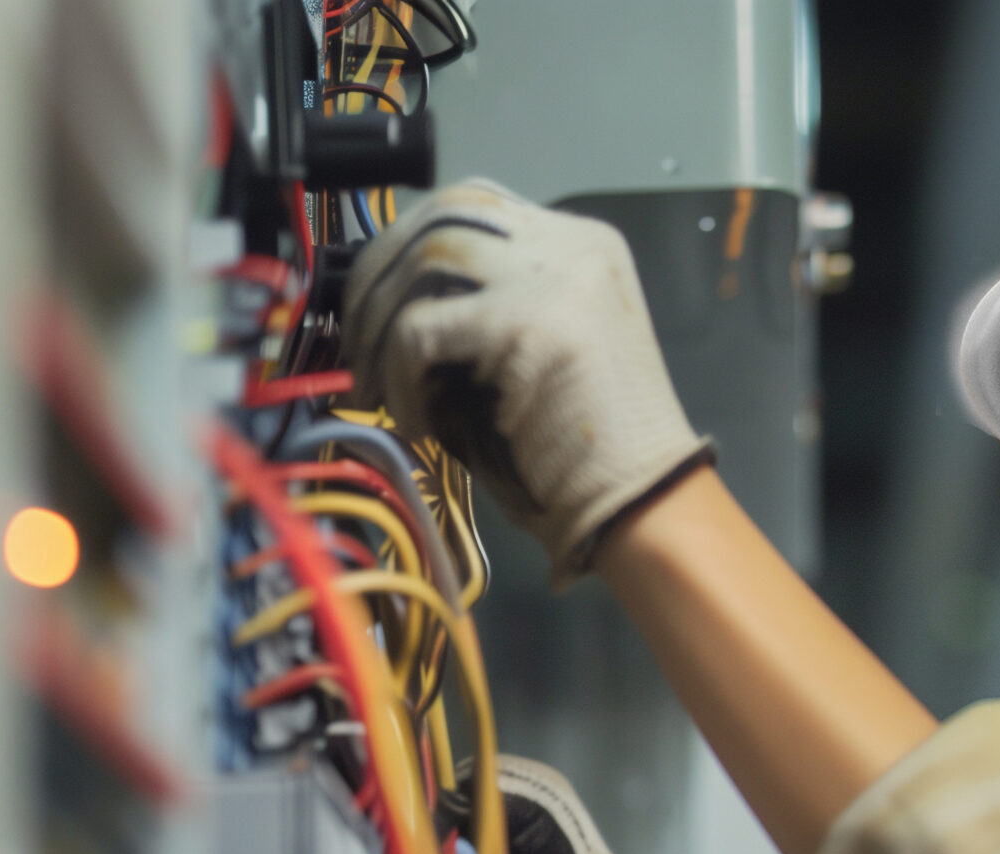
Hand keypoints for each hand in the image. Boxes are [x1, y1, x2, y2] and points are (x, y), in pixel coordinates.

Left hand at [343, 181, 712, 584]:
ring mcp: (554, 277)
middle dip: (379, 272)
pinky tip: (412, 419)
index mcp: (583, 245)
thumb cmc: (588, 450)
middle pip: (445, 213)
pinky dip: (397, 376)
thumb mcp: (535, 349)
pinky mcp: (528, 323)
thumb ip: (480, 305)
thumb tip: (384, 305)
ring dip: (378, 322)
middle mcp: (573, 245)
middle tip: (355, 339)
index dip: (408, 246)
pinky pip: (421, 327)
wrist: (643, 500)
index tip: (378, 302)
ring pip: (425, 255)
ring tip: (375, 385)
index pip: (475, 206)